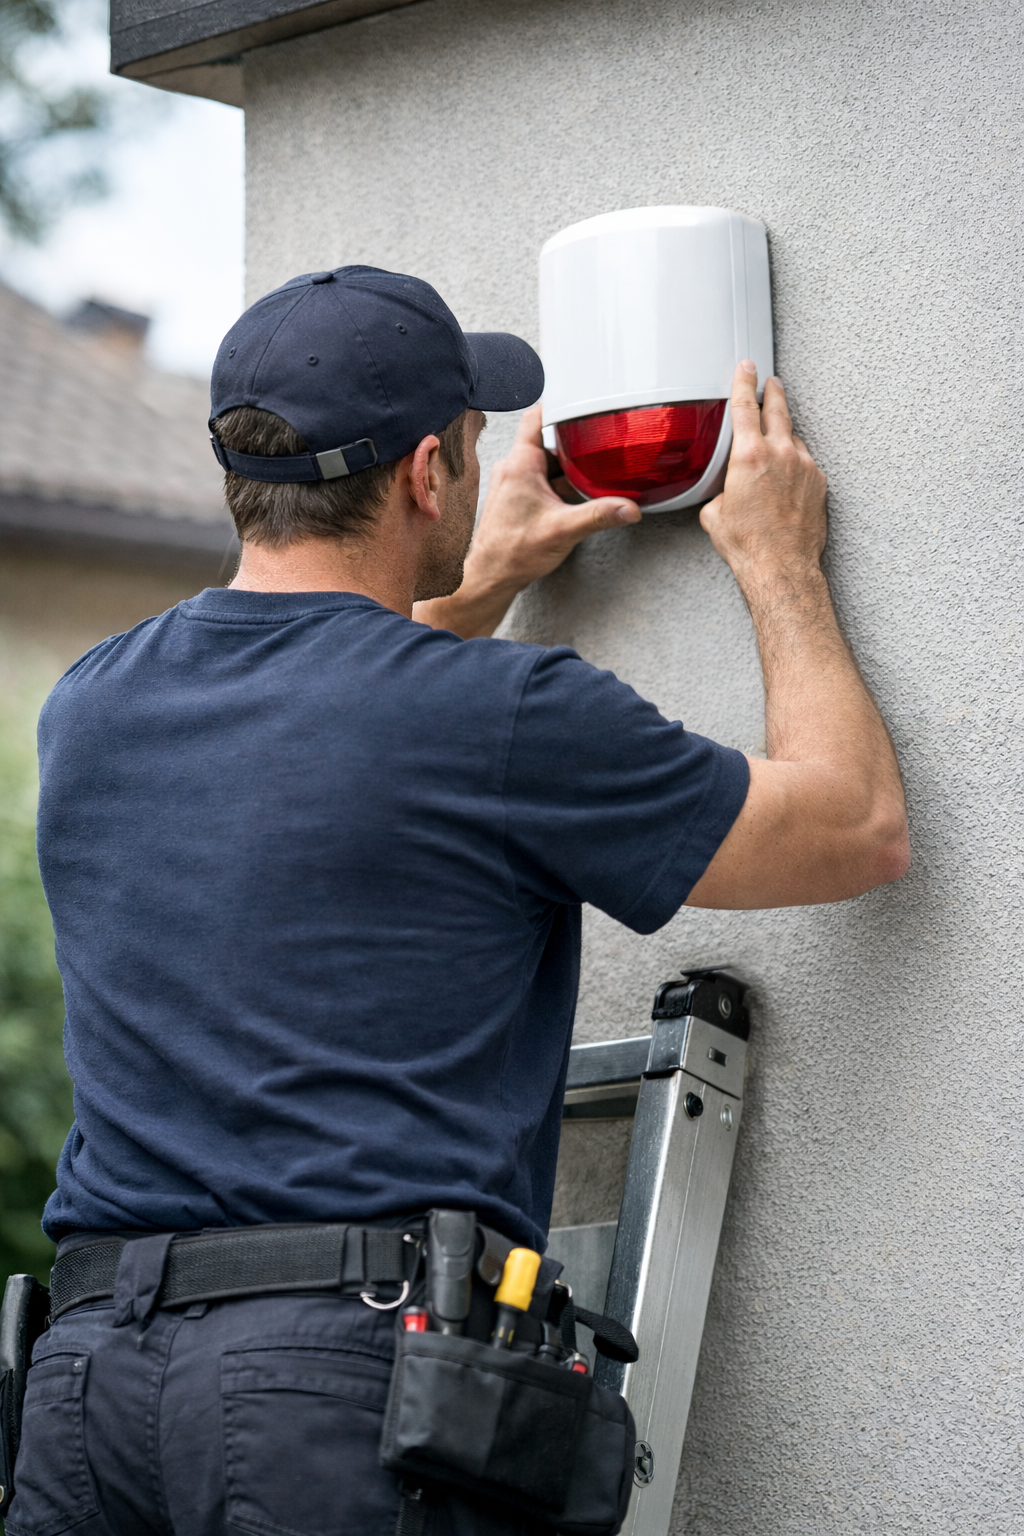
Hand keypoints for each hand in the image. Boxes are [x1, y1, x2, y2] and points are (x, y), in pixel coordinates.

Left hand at [414, 406, 639, 637]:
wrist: (490, 577)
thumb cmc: (513, 552)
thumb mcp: (565, 530)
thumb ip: (600, 515)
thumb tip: (629, 508)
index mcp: (521, 464)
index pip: (537, 417)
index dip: (560, 405)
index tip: (580, 401)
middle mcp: (514, 468)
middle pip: (550, 442)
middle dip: (575, 447)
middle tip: (599, 448)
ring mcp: (514, 483)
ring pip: (548, 464)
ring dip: (568, 471)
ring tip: (591, 477)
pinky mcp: (517, 498)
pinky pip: (542, 481)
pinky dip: (560, 486)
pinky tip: (575, 500)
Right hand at [700, 363, 827, 591]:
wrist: (781, 566)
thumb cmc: (747, 544)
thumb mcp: (715, 514)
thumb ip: (721, 492)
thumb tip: (727, 493)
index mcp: (748, 456)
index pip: (744, 406)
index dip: (743, 382)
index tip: (746, 367)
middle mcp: (780, 454)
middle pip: (777, 409)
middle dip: (772, 392)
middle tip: (770, 382)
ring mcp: (804, 466)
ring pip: (792, 436)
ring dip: (783, 431)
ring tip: (776, 433)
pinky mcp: (819, 482)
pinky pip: (805, 461)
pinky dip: (795, 460)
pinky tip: (787, 472)